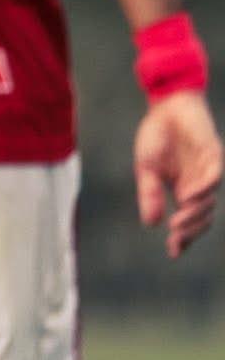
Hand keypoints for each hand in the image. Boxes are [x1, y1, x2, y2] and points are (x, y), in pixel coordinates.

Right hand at [134, 90, 220, 258]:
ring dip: (195, 215)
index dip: (182, 238)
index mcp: (182, 189)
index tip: (173, 252)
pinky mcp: (213, 156)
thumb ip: (150, 194)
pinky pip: (213, 177)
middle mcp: (198, 185)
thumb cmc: (157, 136)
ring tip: (178, 222)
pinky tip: (189, 197)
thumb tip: (151, 224)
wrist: (166, 107)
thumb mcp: (146, 169)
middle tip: (175, 238)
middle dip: (189, 231)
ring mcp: (207, 172)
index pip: (187, 220)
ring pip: (209, 202)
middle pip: (201, 217)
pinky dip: (203, 190)